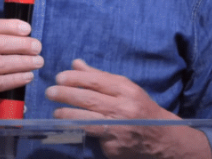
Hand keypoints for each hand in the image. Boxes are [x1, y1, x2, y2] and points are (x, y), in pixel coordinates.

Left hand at [45, 59, 211, 158]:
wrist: (161, 138)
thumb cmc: (138, 107)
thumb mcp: (124, 88)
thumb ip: (98, 76)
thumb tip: (75, 64)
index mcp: (126, 90)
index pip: (96, 81)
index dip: (75, 78)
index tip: (60, 77)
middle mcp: (123, 108)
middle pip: (89, 99)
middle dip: (65, 94)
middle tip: (50, 92)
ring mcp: (118, 129)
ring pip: (86, 120)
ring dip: (66, 115)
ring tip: (55, 112)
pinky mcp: (114, 147)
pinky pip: (92, 137)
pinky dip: (79, 131)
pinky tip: (68, 127)